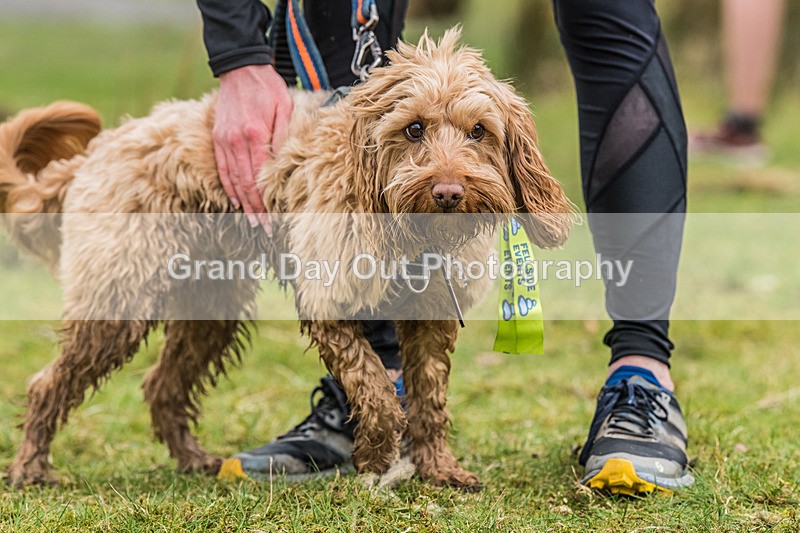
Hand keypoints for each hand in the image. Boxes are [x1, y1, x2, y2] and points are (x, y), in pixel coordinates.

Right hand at [213, 64, 292, 232]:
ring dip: (243, 204)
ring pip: (232, 180)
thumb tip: (283, 166)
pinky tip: (237, 201)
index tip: (272, 219)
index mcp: (254, 136)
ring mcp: (224, 141)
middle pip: (244, 184)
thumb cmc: (268, 88)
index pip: (258, 178)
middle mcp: (235, 142)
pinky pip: (222, 169)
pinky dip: (229, 187)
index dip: (264, 202)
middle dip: (255, 209)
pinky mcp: (218, 138)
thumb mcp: (285, 108)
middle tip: (265, 228)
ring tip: (253, 221)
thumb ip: (282, 138)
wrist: (241, 69)